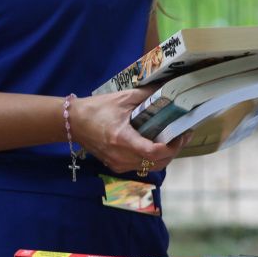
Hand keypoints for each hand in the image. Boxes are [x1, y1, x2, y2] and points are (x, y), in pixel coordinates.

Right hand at [70, 89, 184, 174]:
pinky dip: (152, 159)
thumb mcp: (123, 98)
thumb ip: (147, 94)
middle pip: (156, 163)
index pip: (153, 152)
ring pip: (150, 167)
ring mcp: (118, 164)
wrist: (74, 122)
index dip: (172, 147)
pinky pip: (141, 167)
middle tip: (183, 135)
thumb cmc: (98, 108)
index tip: (182, 134)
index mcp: (122, 139)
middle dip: (174, 151)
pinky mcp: (116, 166)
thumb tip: (168, 88)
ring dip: (165, 156)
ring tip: (174, 139)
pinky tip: (157, 145)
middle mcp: (121, 156)